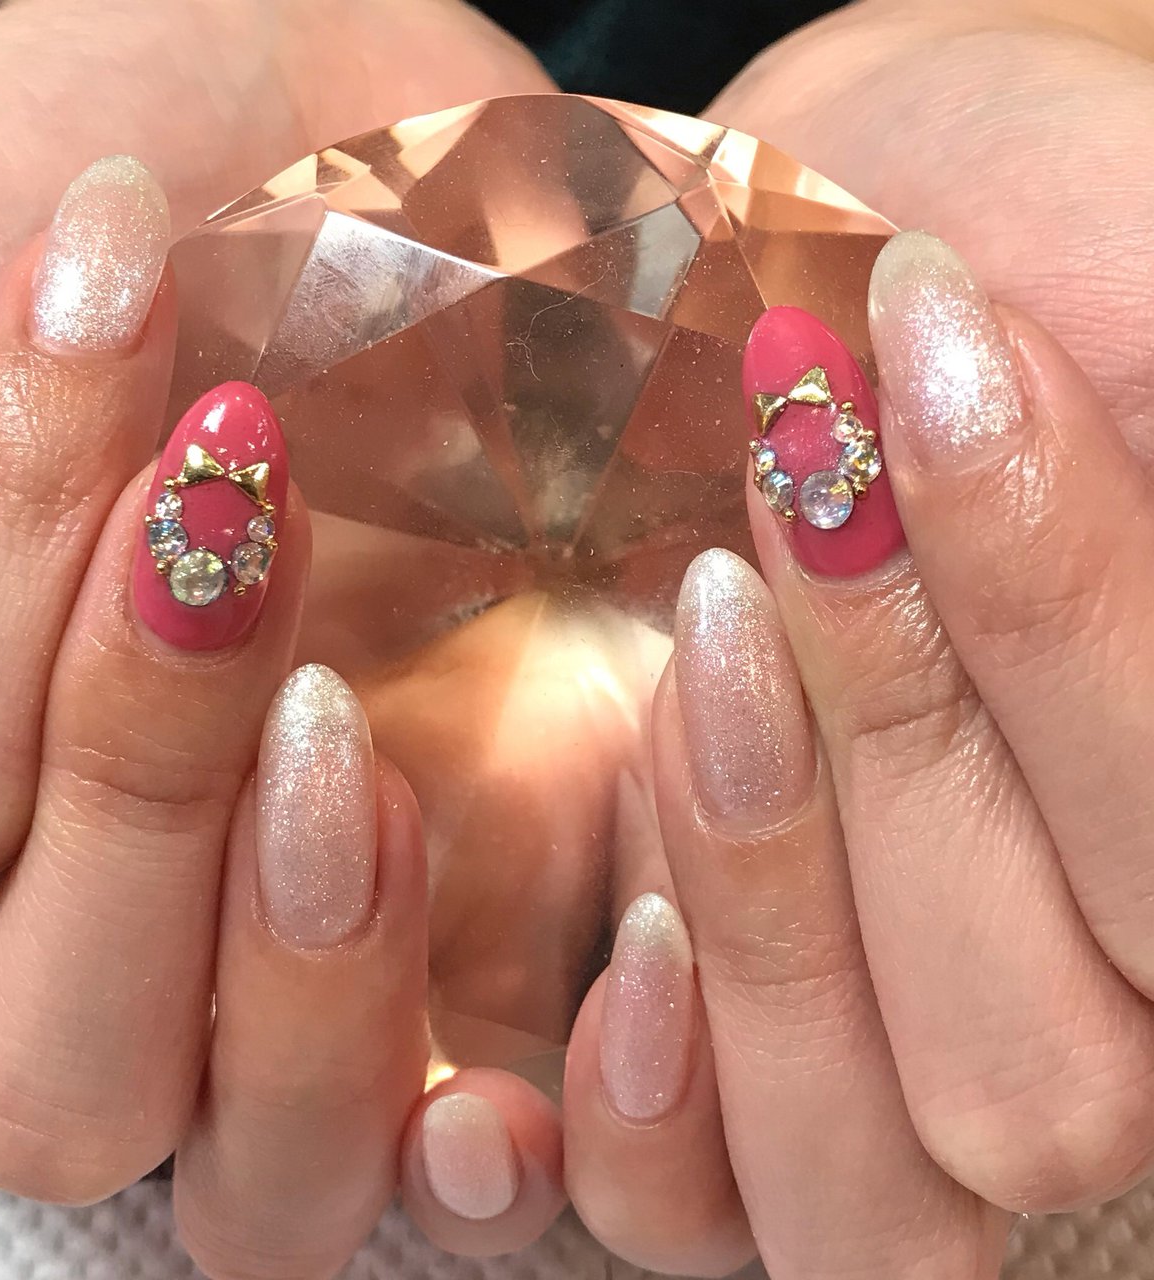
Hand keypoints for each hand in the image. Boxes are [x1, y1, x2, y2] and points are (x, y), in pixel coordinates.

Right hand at [0, 0, 551, 1065]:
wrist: (436, 133)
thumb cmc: (168, 169)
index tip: (128, 497)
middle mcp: (160, 894)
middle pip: (69, 1077)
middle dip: (122, 814)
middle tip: (224, 546)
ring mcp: (353, 952)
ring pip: (274, 1172)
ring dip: (303, 986)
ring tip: (357, 739)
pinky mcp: (547, 943)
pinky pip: (507, 1168)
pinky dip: (528, 1142)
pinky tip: (600, 982)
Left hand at [549, 8, 1153, 1274]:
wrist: (783, 252)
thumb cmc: (987, 217)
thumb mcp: (1132, 258)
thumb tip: (1076, 422)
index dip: (1064, 627)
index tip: (923, 347)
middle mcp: (1070, 982)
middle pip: (1037, 1085)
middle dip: (904, 759)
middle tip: (783, 510)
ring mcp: (875, 1041)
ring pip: (867, 1189)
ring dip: (767, 919)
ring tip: (693, 650)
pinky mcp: (682, 1040)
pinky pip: (680, 1215)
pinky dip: (637, 1113)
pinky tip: (610, 929)